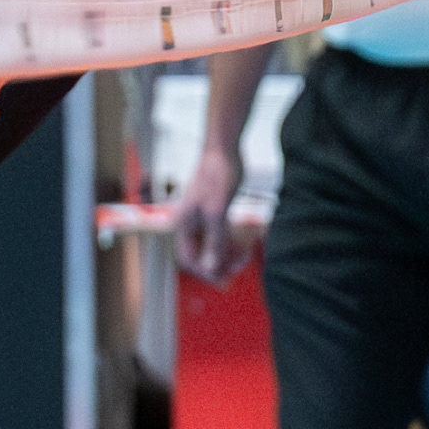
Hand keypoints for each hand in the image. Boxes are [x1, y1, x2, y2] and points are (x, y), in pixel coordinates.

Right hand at [174, 139, 257, 282]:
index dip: (204, 271)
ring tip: (244, 256)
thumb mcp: (216, 211)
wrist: (224, 149)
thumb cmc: (217, 175)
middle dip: (219, 263)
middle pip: (201, 253)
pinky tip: (244, 243)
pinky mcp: (213, 211)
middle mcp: (189, 223)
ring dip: (227, 253)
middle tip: (238, 267)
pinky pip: (220, 234)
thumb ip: (213, 240)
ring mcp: (201, 217)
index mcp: (183, 224)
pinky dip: (231, 240)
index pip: (188, 258)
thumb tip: (210, 265)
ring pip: (212, 245)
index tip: (222, 278)